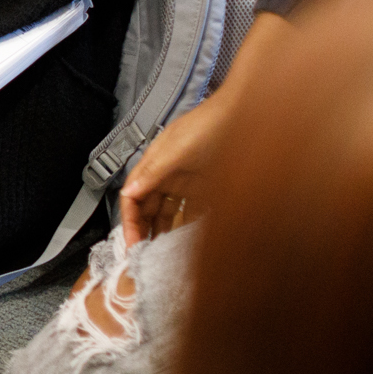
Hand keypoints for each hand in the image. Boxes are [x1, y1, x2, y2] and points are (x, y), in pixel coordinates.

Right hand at [118, 92, 229, 244]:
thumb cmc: (207, 127)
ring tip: (161, 253)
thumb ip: (154, 173)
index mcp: (153, 164)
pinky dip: (183, 226)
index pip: (131, 197)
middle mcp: (164, 174)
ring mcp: (183, 182)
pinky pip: (188, 211)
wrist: (244, 117)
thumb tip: (129, 193)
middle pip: (146, 208)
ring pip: (165, 212)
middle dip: (142, 231)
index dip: (128, 221)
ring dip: (160, 231)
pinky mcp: (203, 188)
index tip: (132, 245)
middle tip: (144, 256)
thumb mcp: (177, 150)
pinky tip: (186, 241)